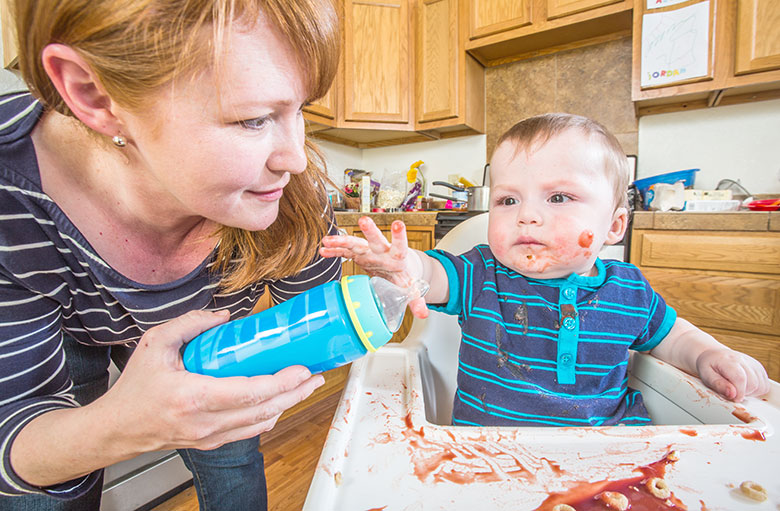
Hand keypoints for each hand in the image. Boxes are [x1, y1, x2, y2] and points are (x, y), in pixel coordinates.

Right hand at [100, 310, 324, 452]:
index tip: (303, 369)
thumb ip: (190, 324)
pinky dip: (269, 416)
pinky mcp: (210, 443)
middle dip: (296, 393)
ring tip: (306, 386)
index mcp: (193, 396)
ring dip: (287, 405)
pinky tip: (280, 402)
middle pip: (264, 411)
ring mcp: (209, 436)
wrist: (115, 429)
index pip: (249, 393)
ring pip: (260, 424)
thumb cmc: (134, 388)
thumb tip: (225, 316)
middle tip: (317, 375)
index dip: (281, 382)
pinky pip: (248, 432)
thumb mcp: (155, 344)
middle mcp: (205, 422)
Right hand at [320, 217, 428, 317]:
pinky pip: (345, 252)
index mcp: (397, 258)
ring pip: (356, 243)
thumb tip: (423, 313)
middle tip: (364, 220)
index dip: (399, 236)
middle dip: (370, 230)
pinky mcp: (359, 254)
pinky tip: (324, 250)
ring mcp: (369, 251)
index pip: (400, 246)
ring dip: (342, 241)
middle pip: (376, 239)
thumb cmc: (405, 276)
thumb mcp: (412, 289)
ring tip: (328, 240)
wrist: (398, 267)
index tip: (398, 224)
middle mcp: (383, 251)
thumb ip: (417, 301)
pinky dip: (335, 251)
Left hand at [695, 348, 769, 400]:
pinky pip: (765, 386)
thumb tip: (732, 395)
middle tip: (732, 392)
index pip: (740, 379)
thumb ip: (718, 385)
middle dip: (742, 393)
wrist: (714, 356)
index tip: (733, 398)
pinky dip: (756, 390)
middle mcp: (744, 360)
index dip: (738, 393)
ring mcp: (754, 364)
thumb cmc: (708, 366)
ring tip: (737, 388)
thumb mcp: (706, 375)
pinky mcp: (760, 369)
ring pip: (761, 386)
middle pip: (753, 384)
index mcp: (728, 360)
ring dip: (750, 392)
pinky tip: (744, 386)